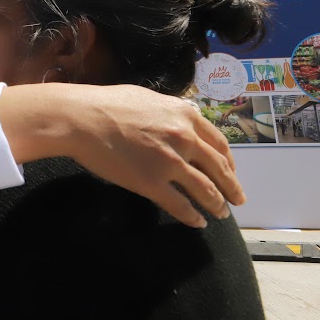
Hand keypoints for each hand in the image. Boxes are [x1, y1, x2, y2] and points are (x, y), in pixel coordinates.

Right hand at [0, 84, 242, 227]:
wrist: (81, 118)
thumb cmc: (106, 104)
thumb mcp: (148, 97)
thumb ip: (171, 109)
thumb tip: (183, 115)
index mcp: (185, 116)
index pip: (219, 143)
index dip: (229, 161)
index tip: (231, 172)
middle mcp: (185, 139)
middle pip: (219, 169)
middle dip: (231, 187)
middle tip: (238, 200)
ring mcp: (170, 163)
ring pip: (205, 190)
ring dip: (217, 205)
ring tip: (221, 214)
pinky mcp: (152, 184)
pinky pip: (180, 205)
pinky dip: (192, 216)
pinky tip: (197, 222)